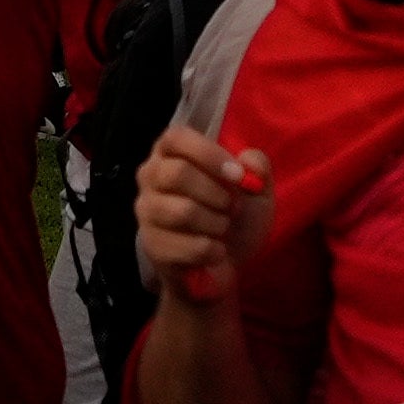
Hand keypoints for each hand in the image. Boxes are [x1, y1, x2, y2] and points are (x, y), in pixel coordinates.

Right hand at [133, 120, 266, 298]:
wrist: (225, 266)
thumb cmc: (235, 218)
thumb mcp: (256, 192)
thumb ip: (258, 169)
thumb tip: (249, 160)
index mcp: (172, 154)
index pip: (176, 138)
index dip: (208, 154)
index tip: (238, 175)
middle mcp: (151, 177)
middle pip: (177, 174)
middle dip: (216, 194)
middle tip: (233, 208)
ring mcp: (146, 211)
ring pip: (182, 212)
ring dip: (215, 224)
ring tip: (223, 229)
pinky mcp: (151, 244)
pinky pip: (184, 245)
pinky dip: (211, 250)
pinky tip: (216, 251)